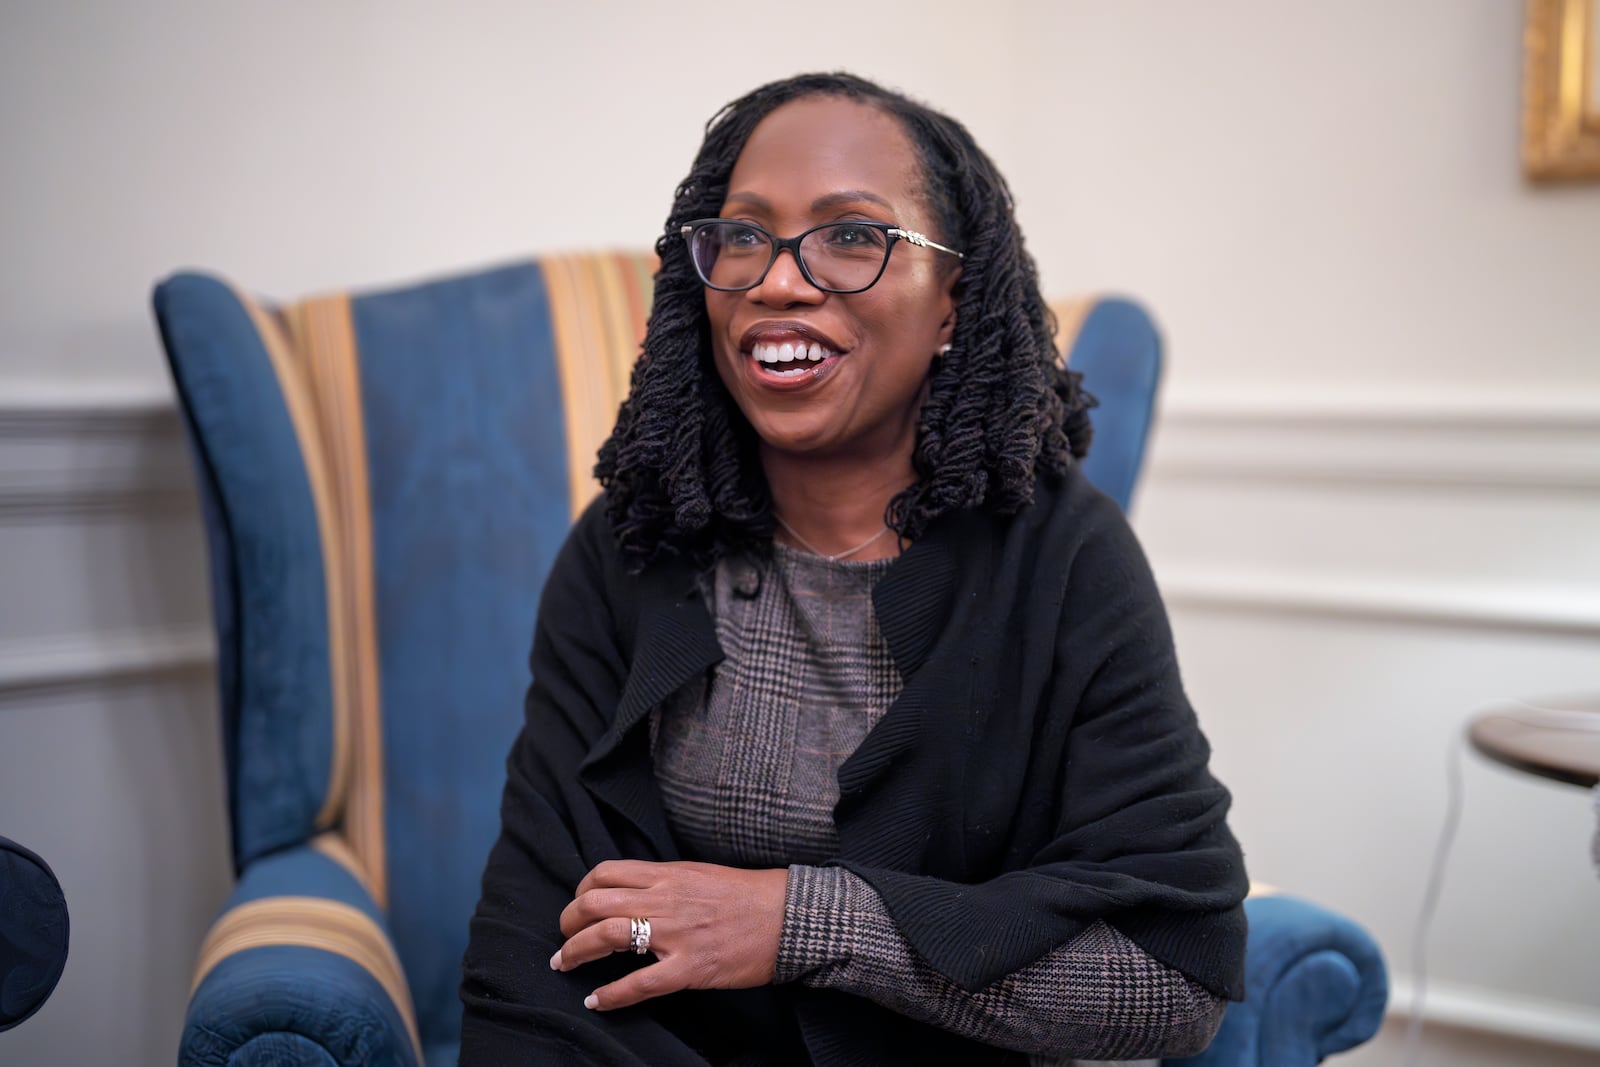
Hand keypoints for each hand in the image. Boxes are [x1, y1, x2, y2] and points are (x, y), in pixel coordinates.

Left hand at [552, 859, 787, 1010]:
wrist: (788, 916)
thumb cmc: (748, 895)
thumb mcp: (700, 873)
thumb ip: (664, 880)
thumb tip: (632, 890)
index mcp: (668, 873)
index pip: (605, 872)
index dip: (580, 890)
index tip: (578, 907)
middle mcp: (666, 898)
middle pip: (595, 902)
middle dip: (568, 922)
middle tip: (564, 939)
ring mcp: (677, 933)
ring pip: (607, 935)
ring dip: (575, 952)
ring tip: (565, 964)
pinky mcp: (691, 967)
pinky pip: (640, 983)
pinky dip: (611, 994)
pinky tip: (597, 1001)